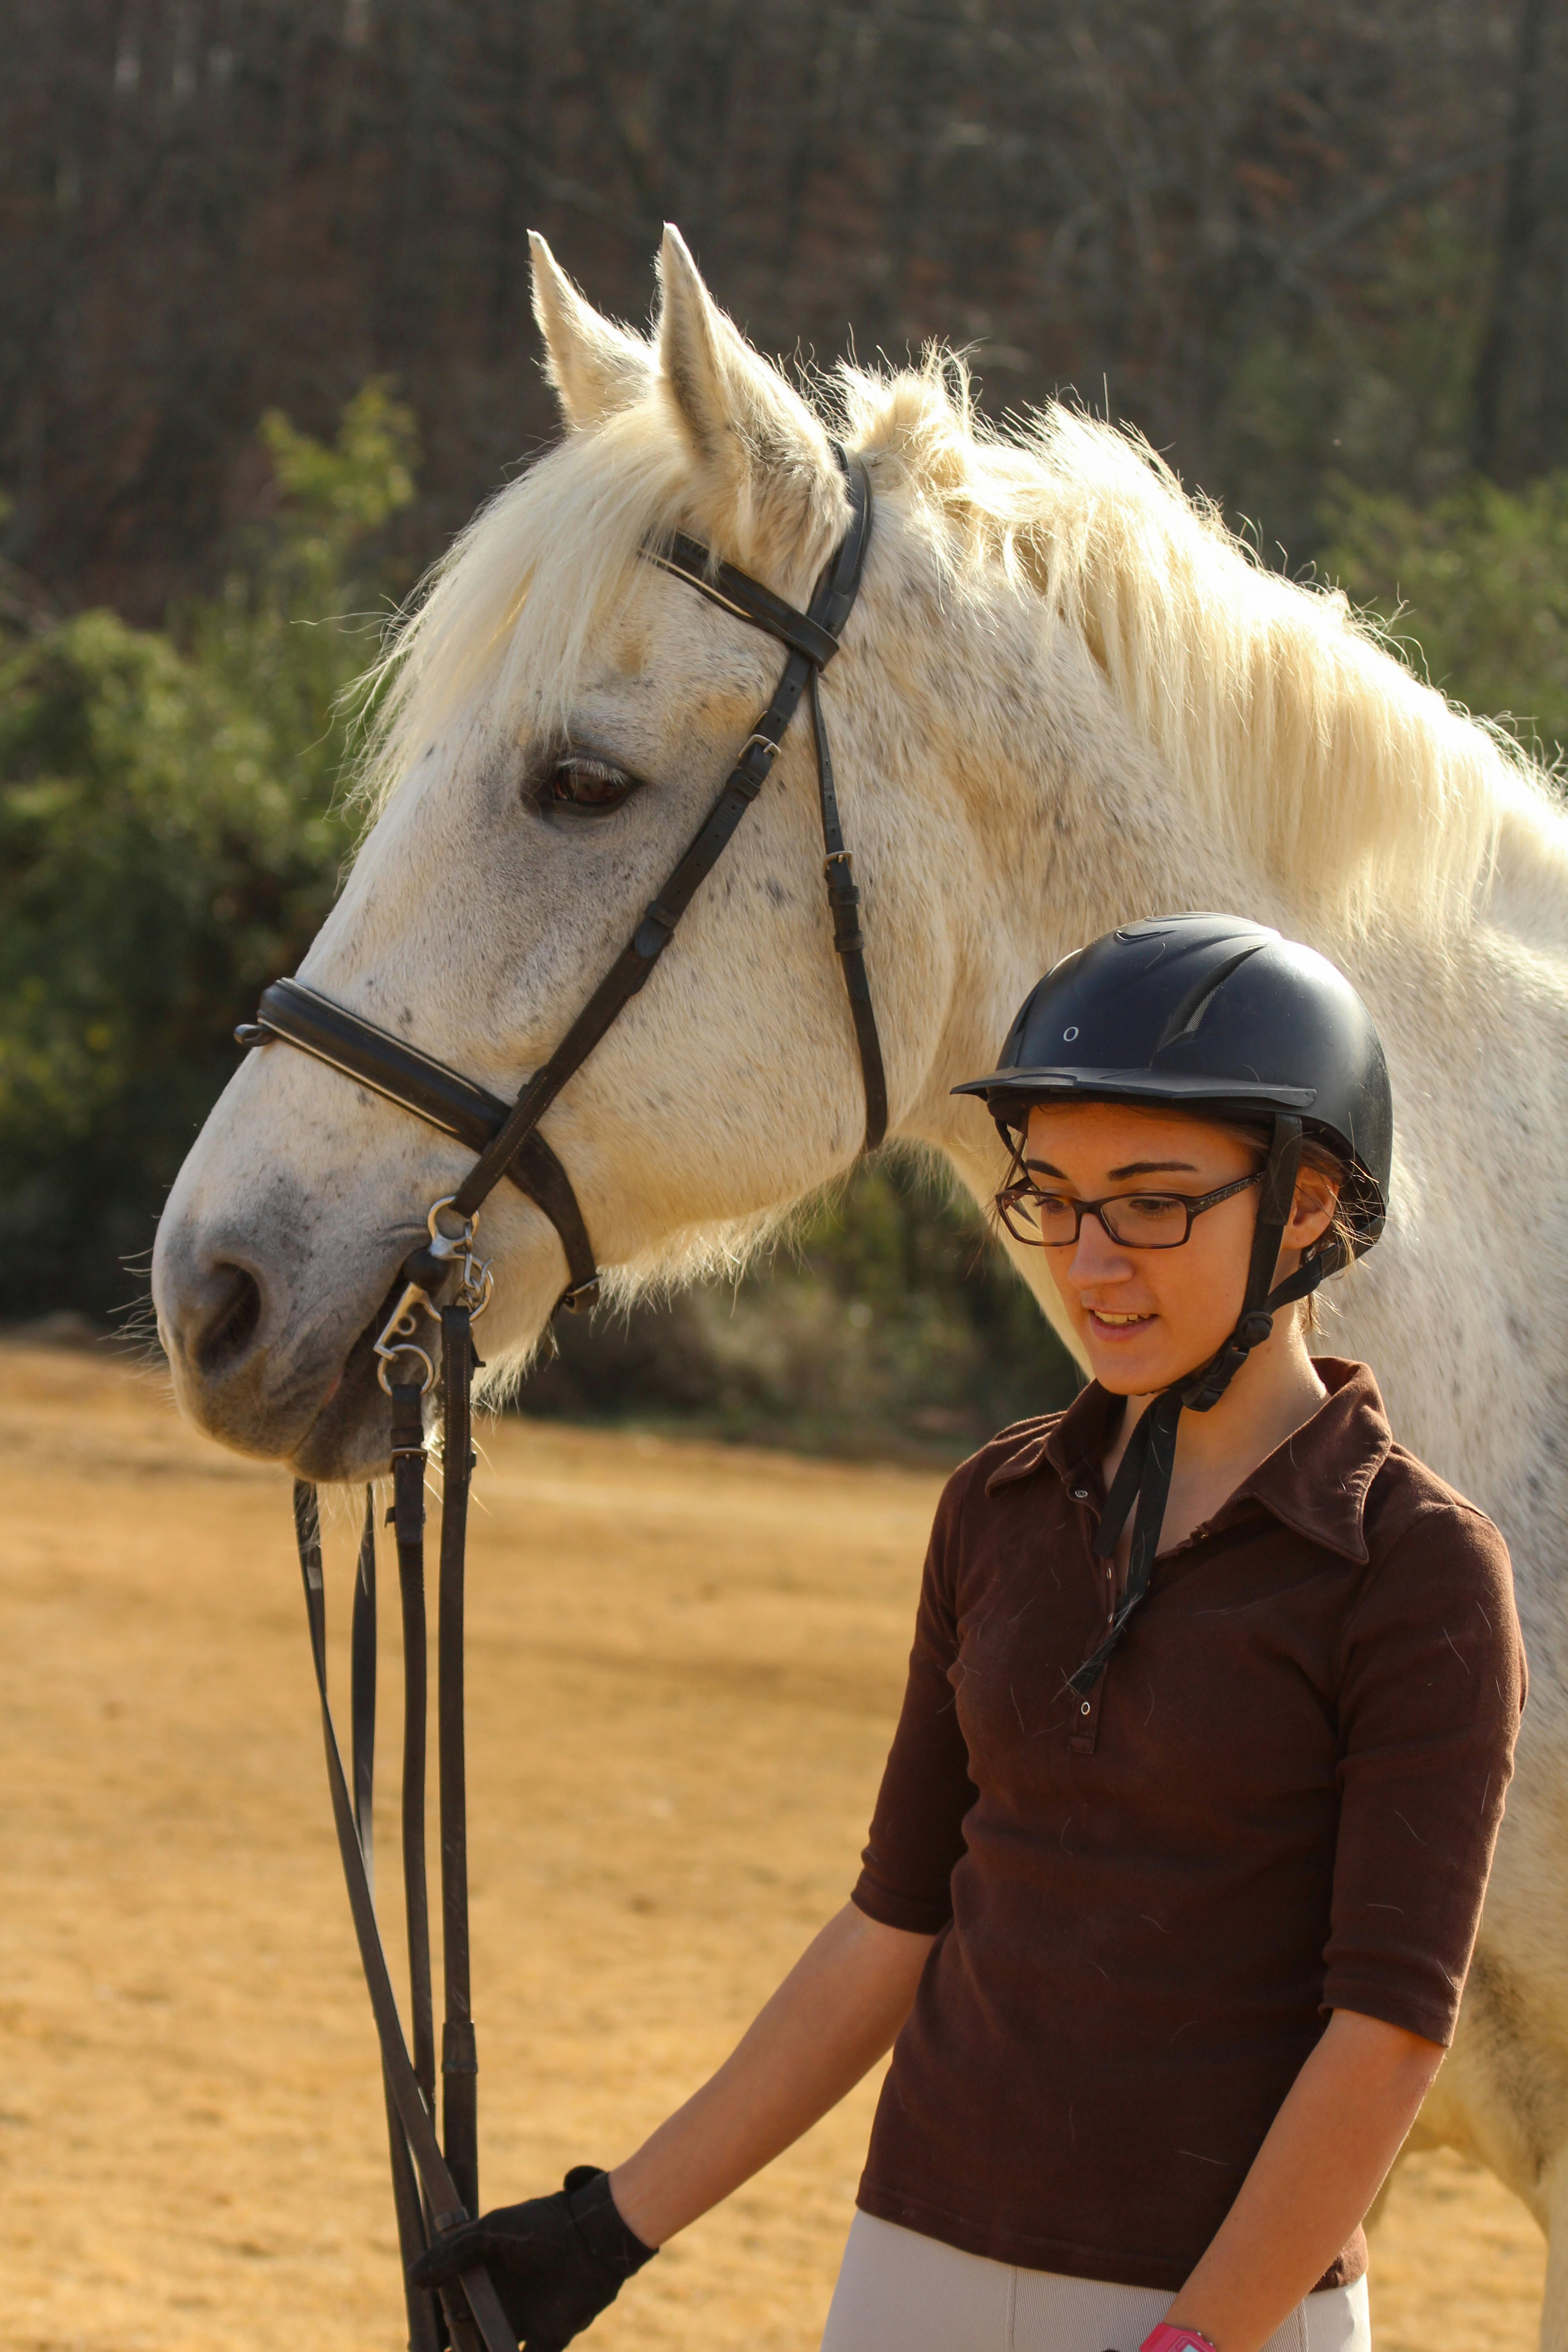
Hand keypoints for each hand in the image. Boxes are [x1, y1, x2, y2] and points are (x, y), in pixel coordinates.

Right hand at [407, 2164, 656, 2350]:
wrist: (593, 2235)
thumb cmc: (542, 2225)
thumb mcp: (492, 2231)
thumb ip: (454, 2252)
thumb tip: (413, 2278)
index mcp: (483, 2276)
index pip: (450, 2306)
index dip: (431, 2325)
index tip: (418, 2340)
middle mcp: (500, 2302)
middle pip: (466, 2337)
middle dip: (451, 2347)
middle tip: (432, 2351)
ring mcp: (523, 2322)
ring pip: (490, 2349)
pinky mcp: (547, 2339)